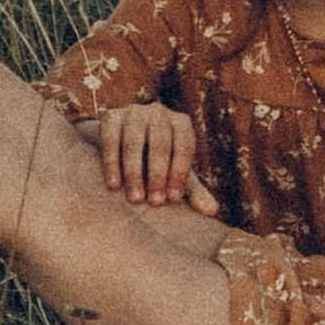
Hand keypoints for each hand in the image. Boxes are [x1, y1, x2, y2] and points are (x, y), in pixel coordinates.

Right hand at [81, 101, 218, 212]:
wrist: (120, 141)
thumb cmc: (155, 161)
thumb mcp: (175, 173)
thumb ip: (193, 191)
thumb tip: (213, 211)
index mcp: (181, 123)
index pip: (184, 146)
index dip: (180, 172)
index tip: (174, 199)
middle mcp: (159, 113)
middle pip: (160, 143)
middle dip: (158, 174)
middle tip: (155, 203)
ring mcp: (134, 112)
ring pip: (134, 142)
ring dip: (135, 172)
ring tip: (135, 199)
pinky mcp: (111, 116)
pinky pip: (111, 139)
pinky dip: (112, 163)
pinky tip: (114, 186)